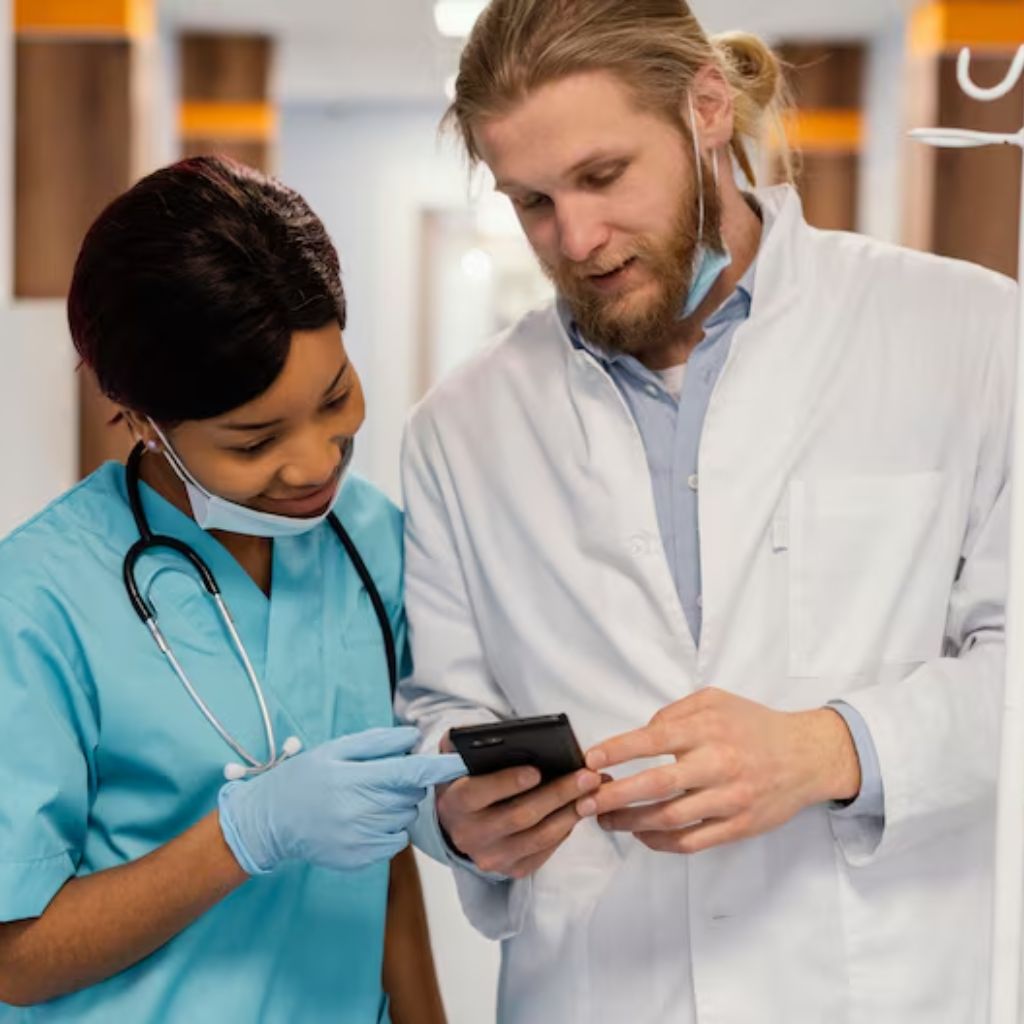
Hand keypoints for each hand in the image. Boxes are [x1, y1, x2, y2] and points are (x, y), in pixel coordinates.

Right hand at [218, 726, 466, 873]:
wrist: (269, 822)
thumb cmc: (303, 779)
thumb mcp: (334, 751)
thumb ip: (376, 743)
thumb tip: (412, 737)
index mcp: (354, 779)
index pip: (410, 772)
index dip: (440, 767)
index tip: (464, 763)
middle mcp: (360, 812)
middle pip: (411, 795)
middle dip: (407, 784)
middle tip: (379, 779)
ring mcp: (360, 840)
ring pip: (405, 819)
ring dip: (397, 807)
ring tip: (366, 800)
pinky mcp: (359, 859)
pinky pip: (395, 842)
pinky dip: (389, 830)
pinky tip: (363, 821)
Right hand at [436, 734, 602, 878]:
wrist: (459, 823)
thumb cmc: (466, 781)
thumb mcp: (458, 758)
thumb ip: (466, 741)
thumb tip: (487, 731)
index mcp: (453, 803)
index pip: (477, 794)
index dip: (507, 783)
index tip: (536, 770)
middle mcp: (470, 835)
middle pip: (519, 817)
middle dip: (557, 794)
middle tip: (587, 776)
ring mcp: (491, 857)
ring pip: (538, 837)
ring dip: (570, 813)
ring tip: (593, 791)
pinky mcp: (512, 869)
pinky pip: (545, 851)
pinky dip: (566, 829)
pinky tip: (581, 808)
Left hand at [576, 688, 859, 854]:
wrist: (808, 755)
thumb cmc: (755, 725)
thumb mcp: (716, 700)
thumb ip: (675, 712)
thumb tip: (642, 733)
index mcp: (708, 730)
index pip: (652, 740)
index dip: (617, 751)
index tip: (589, 759)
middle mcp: (717, 765)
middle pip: (655, 785)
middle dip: (613, 795)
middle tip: (585, 801)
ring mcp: (729, 799)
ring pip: (669, 819)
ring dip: (630, 823)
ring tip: (605, 820)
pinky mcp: (739, 826)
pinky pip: (691, 842)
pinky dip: (660, 843)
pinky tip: (641, 836)